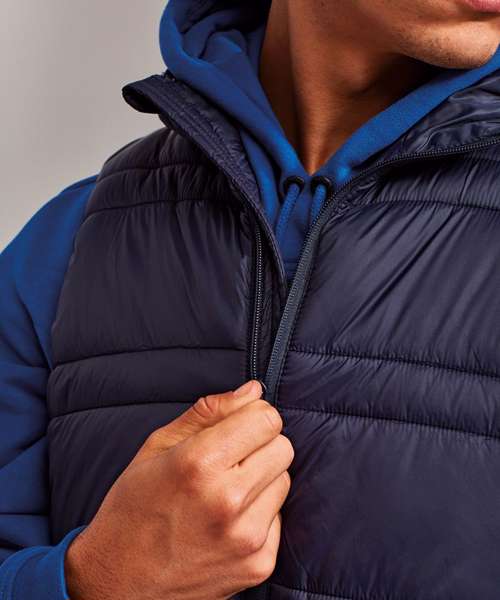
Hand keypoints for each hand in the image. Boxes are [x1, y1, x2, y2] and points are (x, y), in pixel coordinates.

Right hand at [65, 380, 293, 599]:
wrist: (117, 581)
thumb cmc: (133, 506)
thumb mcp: (158, 446)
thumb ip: (209, 411)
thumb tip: (254, 391)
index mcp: (200, 463)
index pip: (267, 418)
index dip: (253, 416)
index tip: (237, 425)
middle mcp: (228, 500)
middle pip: (283, 447)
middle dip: (260, 444)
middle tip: (229, 458)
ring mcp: (246, 537)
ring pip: (284, 480)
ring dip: (262, 478)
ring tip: (225, 490)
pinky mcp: (258, 564)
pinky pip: (279, 516)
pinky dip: (260, 512)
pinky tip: (228, 519)